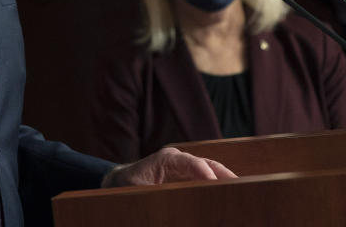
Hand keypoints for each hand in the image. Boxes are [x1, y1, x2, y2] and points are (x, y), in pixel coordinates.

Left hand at [102, 147, 236, 186]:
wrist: (121, 181)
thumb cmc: (126, 185)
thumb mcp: (137, 191)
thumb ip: (154, 193)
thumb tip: (170, 203)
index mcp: (167, 159)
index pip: (191, 162)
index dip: (204, 172)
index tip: (216, 184)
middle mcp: (180, 160)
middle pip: (208, 165)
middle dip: (224, 176)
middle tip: (241, 188)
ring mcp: (186, 167)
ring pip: (212, 171)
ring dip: (225, 182)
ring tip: (242, 194)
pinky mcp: (189, 177)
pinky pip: (208, 180)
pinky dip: (219, 187)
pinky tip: (230, 197)